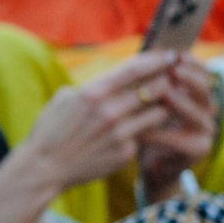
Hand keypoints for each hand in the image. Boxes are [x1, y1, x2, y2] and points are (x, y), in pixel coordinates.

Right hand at [16, 51, 179, 191]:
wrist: (45, 168)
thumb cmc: (52, 128)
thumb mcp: (66, 98)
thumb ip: (94, 86)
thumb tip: (118, 75)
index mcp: (93, 93)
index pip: (135, 70)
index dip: (157, 60)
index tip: (171, 54)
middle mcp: (109, 112)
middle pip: (154, 89)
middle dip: (169, 80)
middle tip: (178, 76)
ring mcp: (119, 134)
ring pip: (158, 113)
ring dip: (165, 105)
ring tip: (169, 100)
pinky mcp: (125, 153)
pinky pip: (146, 135)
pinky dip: (150, 128)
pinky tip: (153, 125)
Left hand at [134, 51, 218, 193]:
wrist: (153, 164)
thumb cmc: (149, 125)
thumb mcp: (151, 100)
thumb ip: (155, 80)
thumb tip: (151, 51)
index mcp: (198, 94)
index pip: (204, 73)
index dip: (192, 63)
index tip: (177, 54)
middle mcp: (208, 111)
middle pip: (206, 90)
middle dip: (190, 79)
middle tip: (174, 71)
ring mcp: (206, 132)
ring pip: (198, 114)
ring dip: (181, 103)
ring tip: (165, 95)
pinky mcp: (199, 151)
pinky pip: (180, 140)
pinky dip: (160, 134)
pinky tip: (143, 130)